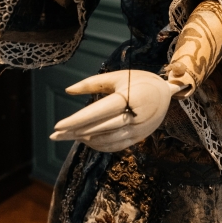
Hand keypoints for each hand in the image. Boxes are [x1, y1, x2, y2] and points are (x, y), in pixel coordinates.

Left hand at [50, 70, 188, 151]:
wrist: (166, 93)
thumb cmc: (138, 80)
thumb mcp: (117, 76)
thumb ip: (92, 83)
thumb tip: (68, 90)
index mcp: (128, 98)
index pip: (98, 112)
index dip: (77, 120)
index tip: (58, 125)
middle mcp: (133, 117)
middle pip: (98, 128)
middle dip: (75, 132)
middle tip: (55, 135)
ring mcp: (137, 131)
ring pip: (105, 139)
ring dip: (85, 139)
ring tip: (67, 136)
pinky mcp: (138, 138)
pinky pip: (114, 145)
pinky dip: (98, 145)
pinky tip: (85, 141)